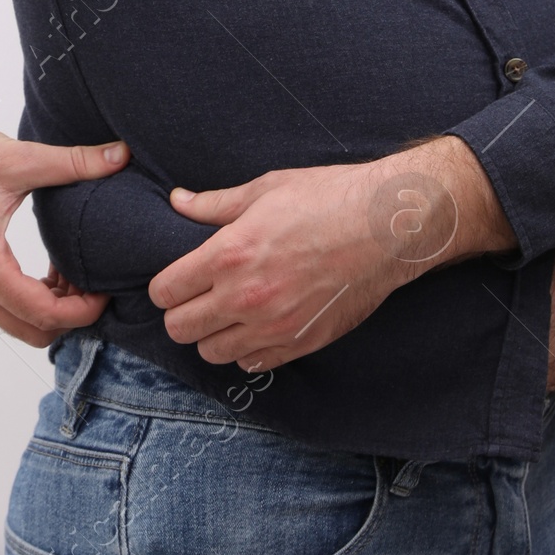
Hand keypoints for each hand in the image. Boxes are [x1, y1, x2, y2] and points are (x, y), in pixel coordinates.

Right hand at [0, 113, 128, 347]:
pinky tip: (50, 271)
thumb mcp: (21, 159)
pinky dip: (32, 301)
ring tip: (73, 274)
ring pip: (18, 324)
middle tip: (94, 285)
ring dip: (52, 309)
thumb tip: (121, 155)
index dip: (83, 312)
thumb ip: (75, 162)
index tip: (105, 293)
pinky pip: (3, 310)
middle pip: (33, 332)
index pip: (43, 314)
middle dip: (71, 316)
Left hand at [147, 135, 515, 373]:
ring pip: (211, 352)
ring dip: (212, 335)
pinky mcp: (301, 343)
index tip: (178, 279)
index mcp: (229, 254)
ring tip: (226, 314)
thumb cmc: (328, 199)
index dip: (166, 285)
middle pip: (180, 328)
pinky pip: (252, 364)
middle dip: (181, 313)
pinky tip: (256, 327)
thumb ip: (214, 204)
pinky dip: (247, 351)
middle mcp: (245, 297)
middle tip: (197, 298)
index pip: (166, 291)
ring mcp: (274, 326)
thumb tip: (179, 201)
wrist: (388, 227)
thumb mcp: (265, 190)